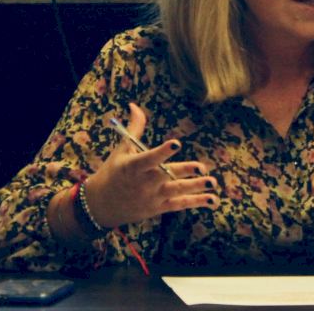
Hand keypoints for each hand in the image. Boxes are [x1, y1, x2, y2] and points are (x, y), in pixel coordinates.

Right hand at [83, 102, 218, 227]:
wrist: (101, 205)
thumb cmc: (113, 172)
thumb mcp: (121, 149)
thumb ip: (134, 128)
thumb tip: (135, 105)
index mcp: (132, 166)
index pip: (149, 158)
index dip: (162, 152)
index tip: (176, 143)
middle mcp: (143, 183)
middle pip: (166, 176)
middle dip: (184, 171)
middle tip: (201, 167)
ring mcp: (152, 197)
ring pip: (176, 192)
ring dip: (196, 187)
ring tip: (212, 182)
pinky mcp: (158, 208)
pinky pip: (179, 205)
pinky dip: (195, 202)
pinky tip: (212, 200)